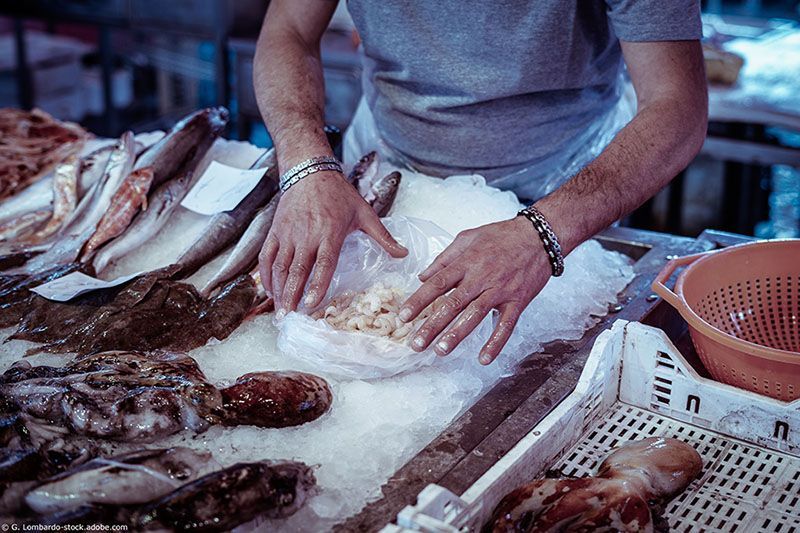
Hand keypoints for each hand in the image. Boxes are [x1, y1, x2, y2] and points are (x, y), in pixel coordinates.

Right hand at [259, 170, 407, 314]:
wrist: (309, 171)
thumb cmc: (339, 194)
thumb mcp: (364, 213)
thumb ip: (383, 236)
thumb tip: (404, 254)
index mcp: (329, 232)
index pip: (323, 263)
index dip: (317, 285)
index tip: (311, 304)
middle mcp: (306, 235)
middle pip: (297, 270)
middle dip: (292, 296)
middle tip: (290, 318)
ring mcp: (288, 234)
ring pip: (280, 267)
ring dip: (279, 291)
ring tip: (280, 312)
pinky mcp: (275, 232)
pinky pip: (267, 257)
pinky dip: (266, 276)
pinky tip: (270, 292)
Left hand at [399, 217, 550, 364]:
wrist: (540, 236)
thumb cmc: (502, 235)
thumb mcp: (468, 237)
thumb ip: (445, 258)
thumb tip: (423, 276)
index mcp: (467, 262)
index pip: (438, 283)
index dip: (419, 300)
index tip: (404, 316)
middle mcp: (482, 278)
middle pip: (453, 304)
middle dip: (432, 325)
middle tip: (416, 343)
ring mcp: (500, 291)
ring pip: (475, 316)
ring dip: (457, 335)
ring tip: (440, 350)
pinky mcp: (518, 301)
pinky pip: (506, 325)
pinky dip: (496, 342)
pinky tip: (484, 358)